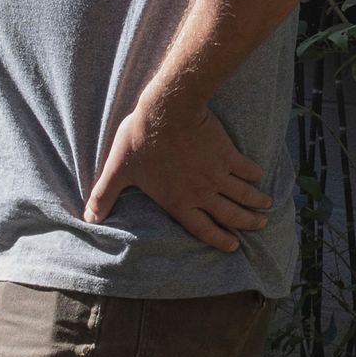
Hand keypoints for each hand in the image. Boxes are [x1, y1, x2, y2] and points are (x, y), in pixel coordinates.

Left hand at [84, 97, 271, 251]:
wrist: (165, 111)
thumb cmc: (139, 140)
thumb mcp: (118, 171)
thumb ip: (105, 196)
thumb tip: (89, 218)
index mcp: (177, 202)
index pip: (203, 229)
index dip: (219, 240)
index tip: (233, 245)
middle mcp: (201, 193)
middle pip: (230, 215)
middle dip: (246, 223)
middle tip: (259, 225)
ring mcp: (217, 174)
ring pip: (243, 195)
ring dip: (256, 203)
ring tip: (266, 207)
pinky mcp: (227, 153)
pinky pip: (246, 168)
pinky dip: (255, 175)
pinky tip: (260, 176)